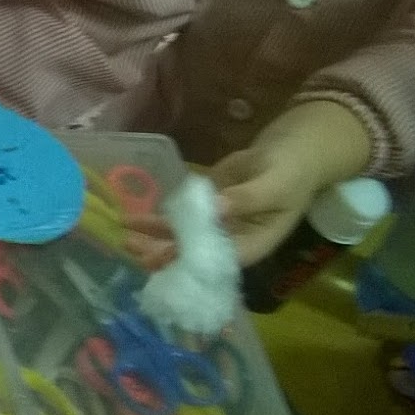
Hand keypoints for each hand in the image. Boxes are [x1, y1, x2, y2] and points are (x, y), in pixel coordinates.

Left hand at [125, 100, 371, 268]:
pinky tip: (133, 220)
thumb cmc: (290, 173)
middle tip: (131, 250)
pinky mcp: (203, 210)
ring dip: (153, 237)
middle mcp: (230, 241)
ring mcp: (214, 226)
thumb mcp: (274, 186)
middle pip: (193, 254)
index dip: (191, 262)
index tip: (163, 260)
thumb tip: (213, 209)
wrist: (287, 152)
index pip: (219, 260)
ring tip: (125, 236)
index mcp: (253, 245)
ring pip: (180, 237)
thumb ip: (245, 199)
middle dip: (162, 253)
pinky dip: (158, 219)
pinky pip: (178, 217)